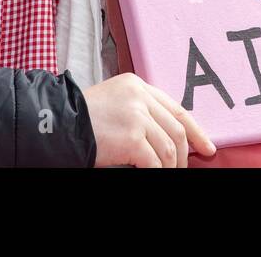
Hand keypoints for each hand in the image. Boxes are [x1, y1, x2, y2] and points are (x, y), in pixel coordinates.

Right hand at [82, 72, 216, 166]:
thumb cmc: (80, 119)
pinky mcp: (131, 137)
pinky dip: (158, 173)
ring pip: (169, 148)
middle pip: (177, 128)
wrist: (56, 125)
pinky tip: (155, 176)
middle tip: (185, 168)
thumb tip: (166, 135)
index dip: (194, 129)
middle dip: (185, 153)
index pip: (175, 107)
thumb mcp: (113, 103)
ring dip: (171, 167)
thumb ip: (139, 110)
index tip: (204, 146)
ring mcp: (136, 116)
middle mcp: (139, 96)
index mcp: (136, 85)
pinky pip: (155, 162)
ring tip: (168, 174)